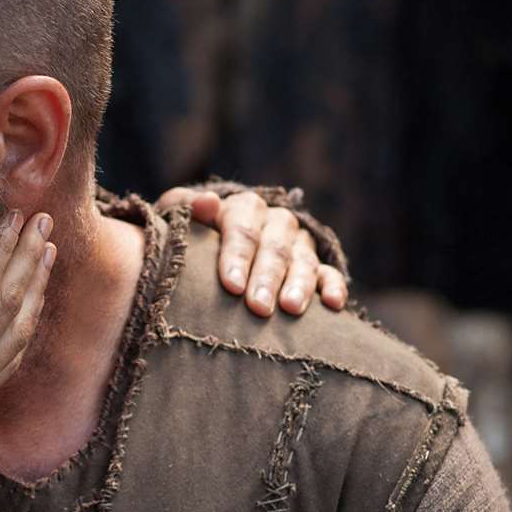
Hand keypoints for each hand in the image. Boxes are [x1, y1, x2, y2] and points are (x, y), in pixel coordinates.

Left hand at [155, 187, 347, 315]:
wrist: (210, 248)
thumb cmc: (189, 238)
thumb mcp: (177, 219)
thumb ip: (184, 207)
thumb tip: (207, 202)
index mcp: (242, 208)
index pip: (242, 229)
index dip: (237, 256)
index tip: (230, 285)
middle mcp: (274, 222)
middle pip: (275, 248)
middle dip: (267, 278)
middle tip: (258, 307)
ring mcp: (297, 243)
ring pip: (303, 260)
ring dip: (299, 284)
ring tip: (290, 309)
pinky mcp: (315, 264)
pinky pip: (328, 272)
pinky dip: (333, 286)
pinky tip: (332, 304)